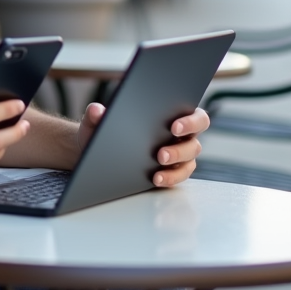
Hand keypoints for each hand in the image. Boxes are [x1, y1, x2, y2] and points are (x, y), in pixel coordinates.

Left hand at [74, 104, 208, 186]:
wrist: (99, 151)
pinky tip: (156, 179)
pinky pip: (178, 176)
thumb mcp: (96, 122)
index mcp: (172, 115)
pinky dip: (169, 178)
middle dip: (180, 148)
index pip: (193, 115)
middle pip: (194, 140)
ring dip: (175, 164)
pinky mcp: (172, 171)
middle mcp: (181, 135)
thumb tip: (97, 110)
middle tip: (161, 153)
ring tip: (157, 168)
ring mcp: (179, 154)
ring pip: (189, 160)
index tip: (173, 126)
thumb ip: (96, 114)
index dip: (189, 120)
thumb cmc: (105, 130)